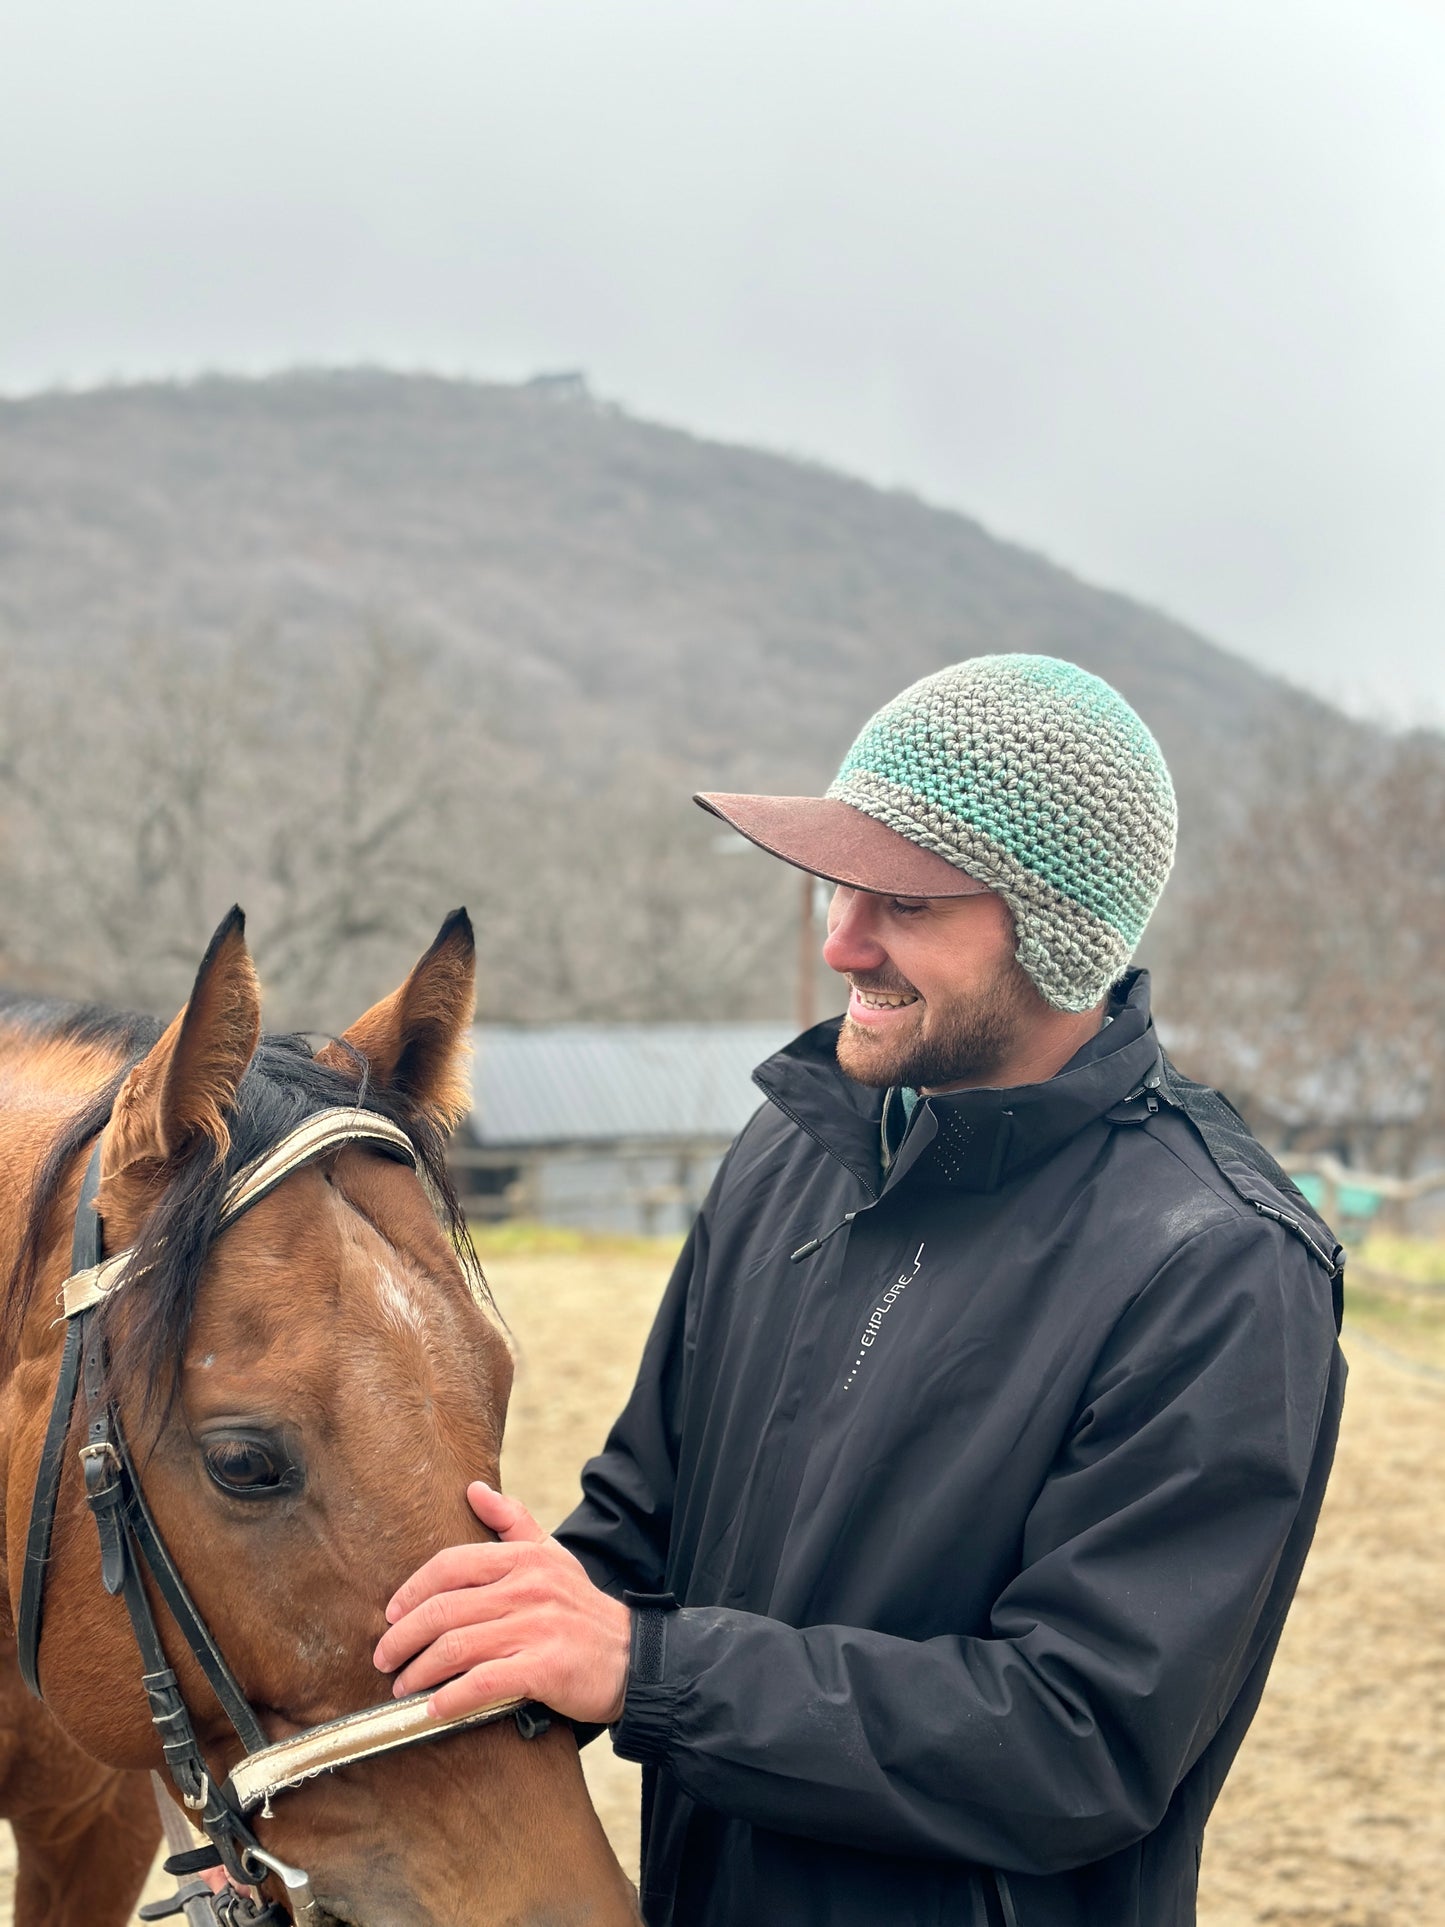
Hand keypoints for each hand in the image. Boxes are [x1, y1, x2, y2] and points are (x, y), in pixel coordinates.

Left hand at [372, 1482, 631, 1725]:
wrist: (633, 1657)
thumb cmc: (581, 1608)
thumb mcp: (553, 1554)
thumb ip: (512, 1522)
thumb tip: (474, 1489)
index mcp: (524, 1559)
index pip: (451, 1565)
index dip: (413, 1590)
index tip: (391, 1614)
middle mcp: (527, 1589)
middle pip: (444, 1610)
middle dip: (403, 1637)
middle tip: (384, 1657)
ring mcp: (535, 1629)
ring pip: (456, 1647)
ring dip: (419, 1671)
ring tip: (402, 1686)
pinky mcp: (544, 1669)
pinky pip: (484, 1683)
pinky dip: (451, 1699)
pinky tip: (433, 1709)